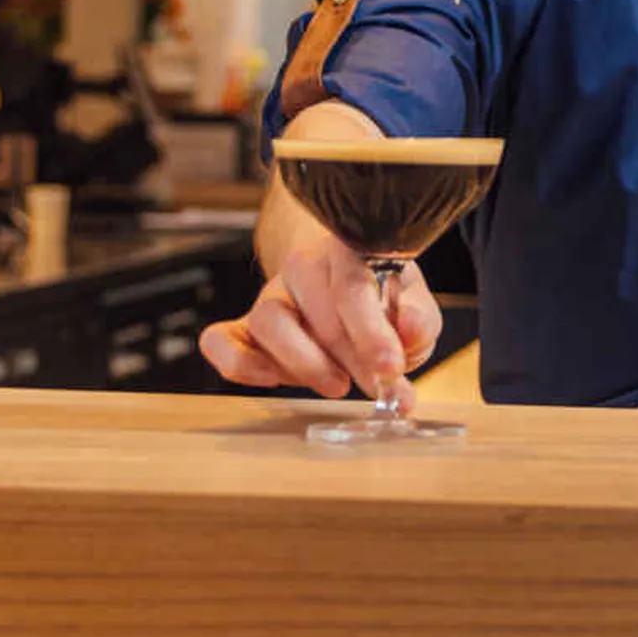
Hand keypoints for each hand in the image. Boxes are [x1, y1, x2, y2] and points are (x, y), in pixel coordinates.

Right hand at [205, 231, 440, 400]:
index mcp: (348, 251)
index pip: (352, 284)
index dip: (371, 330)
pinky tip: (272, 380)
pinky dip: (238, 364)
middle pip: (313, 304)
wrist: (343, 292)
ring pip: (268, 320)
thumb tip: (410, 329)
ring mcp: (271, 297)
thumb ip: (418, 321)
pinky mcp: (244, 329)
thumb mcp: (411, 308)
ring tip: (337, 385)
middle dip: (349, 355)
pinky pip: (220, 340)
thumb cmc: (381, 301)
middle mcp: (303, 267)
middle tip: (377, 385)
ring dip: (303, 362)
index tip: (390, 366)